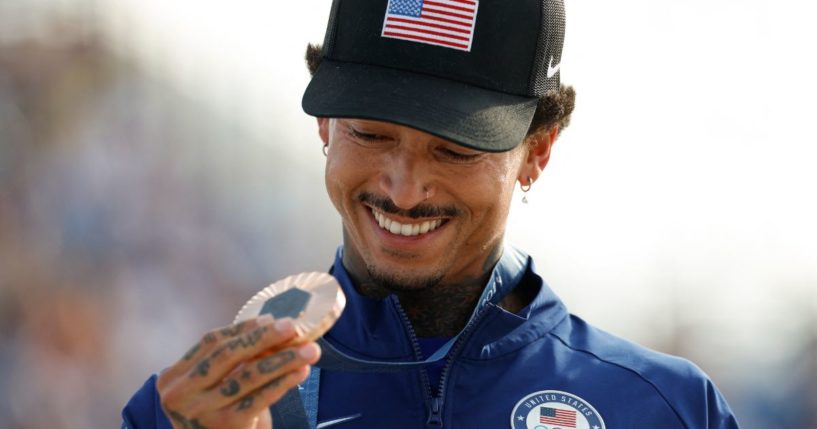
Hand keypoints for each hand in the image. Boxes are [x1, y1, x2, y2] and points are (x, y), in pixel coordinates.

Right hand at [156, 315, 320, 428]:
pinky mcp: (224, 426)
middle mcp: (180, 395)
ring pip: (247, 376)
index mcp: (172, 377)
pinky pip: (259, 398)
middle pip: (227, 355)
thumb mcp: (210, 388)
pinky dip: (283, 382)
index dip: (242, 329)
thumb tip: (273, 326)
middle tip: (293, 327)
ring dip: (282, 359)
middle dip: (263, 338)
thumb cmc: (214, 415)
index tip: (272, 318)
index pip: (210, 342)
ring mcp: (200, 412)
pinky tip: (300, 372)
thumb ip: (231, 362)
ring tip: (309, 350)